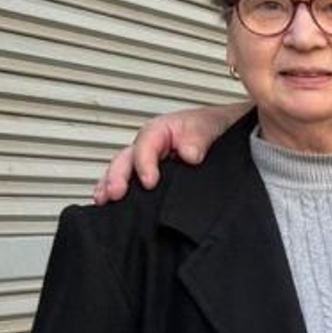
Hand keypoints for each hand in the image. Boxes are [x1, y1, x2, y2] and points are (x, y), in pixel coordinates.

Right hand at [93, 103, 240, 202]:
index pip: (146, 144)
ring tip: (105, 200)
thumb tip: (188, 154)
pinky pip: (130, 183)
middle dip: (117, 176)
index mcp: (161, 130)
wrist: (226, 135)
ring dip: (110, 185)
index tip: (150, 181)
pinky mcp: (151, 178)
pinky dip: (116, 192)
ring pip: (122, 171)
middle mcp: (149, 146)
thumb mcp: (209, 126)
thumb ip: (199, 137)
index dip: (144, 162)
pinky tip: (111, 207)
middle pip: (126, 158)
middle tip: (116, 194)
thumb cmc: (214, 127)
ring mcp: (147, 162)